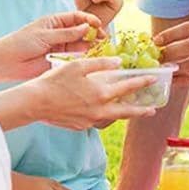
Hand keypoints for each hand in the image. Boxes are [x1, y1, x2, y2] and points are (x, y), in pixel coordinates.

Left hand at [2, 11, 103, 78]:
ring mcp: (60, 46)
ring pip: (80, 42)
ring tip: (101, 45)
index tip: (98, 24)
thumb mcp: (45, 35)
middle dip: (93, 32)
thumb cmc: (22, 43)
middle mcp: (59, 32)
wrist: (8, 62)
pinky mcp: (59, 59)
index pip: (76, 17)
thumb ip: (66, 33)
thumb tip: (86, 27)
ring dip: (91, 43)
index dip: (88, 19)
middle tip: (104, 36)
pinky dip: (84, 54)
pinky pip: (75, 55)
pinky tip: (92, 54)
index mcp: (54, 21)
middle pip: (81, 29)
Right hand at [36, 56, 159, 128]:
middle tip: (152, 109)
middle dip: (141, 110)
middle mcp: (99, 110)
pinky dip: (102, 115)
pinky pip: (96, 120)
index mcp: (100, 93)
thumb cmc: (55, 81)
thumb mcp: (78, 66)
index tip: (153, 79)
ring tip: (129, 110)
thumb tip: (118, 62)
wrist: (35, 103)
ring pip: (111, 117)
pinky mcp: (80, 126)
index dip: (142, 82)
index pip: (127, 87)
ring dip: (122, 113)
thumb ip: (100, 64)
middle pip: (126, 112)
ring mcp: (90, 120)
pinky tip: (100, 110)